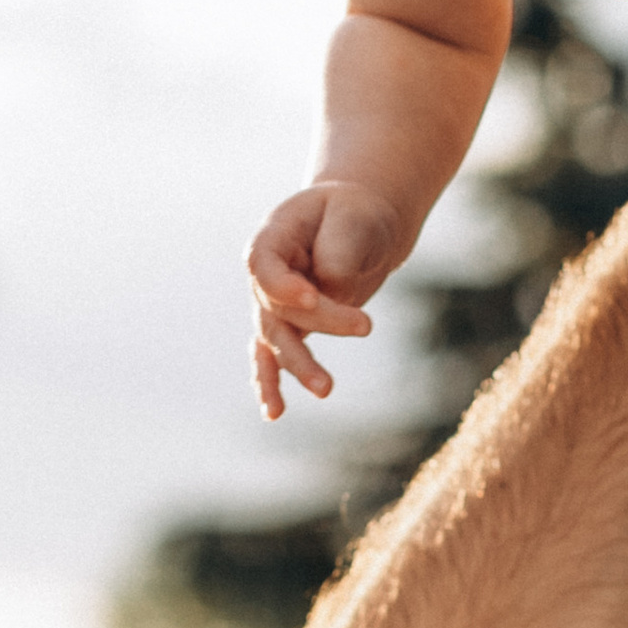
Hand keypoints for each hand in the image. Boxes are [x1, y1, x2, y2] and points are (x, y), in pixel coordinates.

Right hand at [247, 180, 403, 422]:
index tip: (312, 296)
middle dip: (320, 321)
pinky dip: (270, 384)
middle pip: (279, 307)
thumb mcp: (355, 216)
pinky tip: (274, 413)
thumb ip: (339, 249)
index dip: (281, 285)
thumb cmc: (354, 214)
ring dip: (298, 365)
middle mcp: (265, 276)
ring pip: (278, 339)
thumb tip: (332, 287)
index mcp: (273, 237)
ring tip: (326, 388)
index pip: (262, 265)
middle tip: (365, 326)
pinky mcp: (291, 328)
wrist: (359, 225)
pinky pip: (273, 358)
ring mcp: (274, 305)